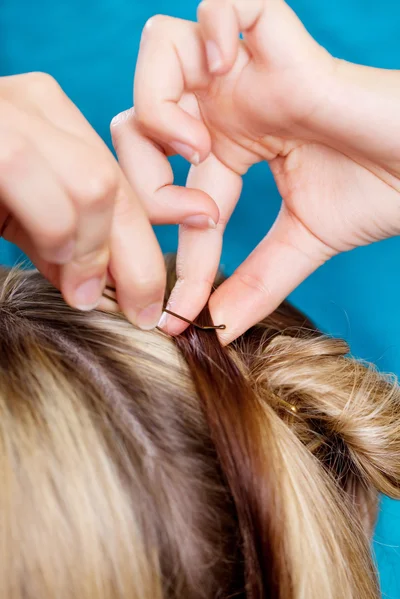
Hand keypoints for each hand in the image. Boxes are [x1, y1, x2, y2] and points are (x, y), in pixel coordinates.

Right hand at [0, 72, 218, 328]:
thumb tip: (108, 283)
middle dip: (138, 258)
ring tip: (80, 288)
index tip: (172, 280)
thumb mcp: (22, 220)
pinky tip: (54, 257)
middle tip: (139, 308)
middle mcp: (39, 105)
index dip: (156, 233)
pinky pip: (34, 177)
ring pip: (94, 184)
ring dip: (93, 250)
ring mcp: (10, 110)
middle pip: (117, 186)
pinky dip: (56, 229)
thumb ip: (64, 241)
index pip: (124, 183)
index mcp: (56, 125)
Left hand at [113, 0, 399, 341]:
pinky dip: (209, 31)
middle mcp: (228, 105)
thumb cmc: (375, 191)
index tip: (178, 310)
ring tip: (201, 147)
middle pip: (136, 120)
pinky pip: (219, 2)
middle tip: (199, 214)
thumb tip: (218, 328)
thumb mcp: (301, 244)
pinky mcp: (276, 37)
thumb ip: (255, 282)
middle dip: (145, 180)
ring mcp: (247, 68)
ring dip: (160, 106)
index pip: (169, 193)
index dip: (170, 251)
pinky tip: (227, 73)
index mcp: (229, 147)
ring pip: (157, 52)